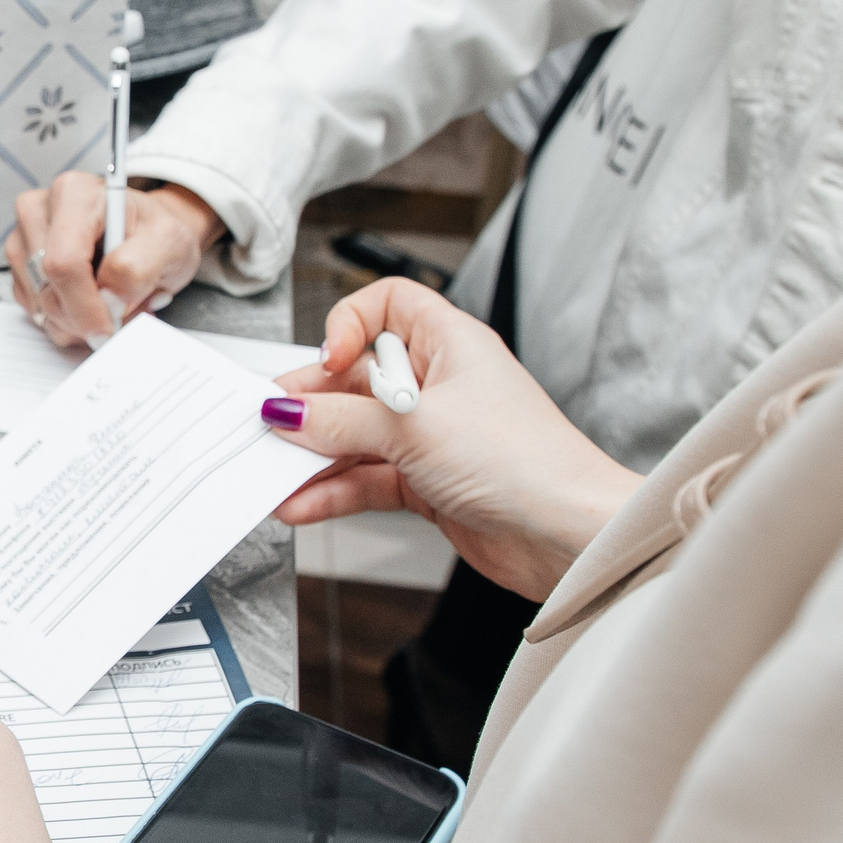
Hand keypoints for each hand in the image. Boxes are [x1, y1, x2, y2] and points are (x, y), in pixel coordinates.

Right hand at [6, 173, 221, 349]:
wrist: (146, 233)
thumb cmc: (154, 231)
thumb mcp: (170, 242)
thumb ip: (140, 267)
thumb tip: (109, 298)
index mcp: (74, 195)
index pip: (63, 262)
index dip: (85, 306)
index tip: (109, 328)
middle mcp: (39, 212)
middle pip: (48, 289)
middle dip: (86, 317)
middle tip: (123, 312)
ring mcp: (23, 242)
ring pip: (41, 308)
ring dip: (80, 322)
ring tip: (112, 302)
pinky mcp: (21, 269)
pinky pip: (38, 314)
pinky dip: (69, 322)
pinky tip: (91, 303)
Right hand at [264, 279, 641, 602]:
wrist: (569, 537)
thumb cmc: (526, 464)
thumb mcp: (415, 429)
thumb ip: (341, 421)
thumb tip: (288, 411)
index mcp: (449, 344)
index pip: (385, 305)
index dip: (348, 324)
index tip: (327, 358)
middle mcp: (440, 384)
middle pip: (356, 378)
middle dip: (314, 403)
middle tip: (274, 423)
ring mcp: (433, 436)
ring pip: (356, 435)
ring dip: (316, 456)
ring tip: (278, 472)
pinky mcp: (428, 483)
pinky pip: (365, 478)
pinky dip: (333, 490)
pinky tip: (304, 502)